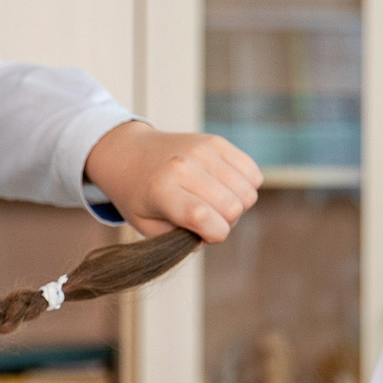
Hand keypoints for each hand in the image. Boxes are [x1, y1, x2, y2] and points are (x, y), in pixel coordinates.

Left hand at [84, 121, 262, 243]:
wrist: (129, 153)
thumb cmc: (138, 196)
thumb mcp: (146, 227)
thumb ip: (178, 240)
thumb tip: (208, 237)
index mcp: (162, 191)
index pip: (204, 217)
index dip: (213, 235)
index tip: (202, 234)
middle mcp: (184, 166)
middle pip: (233, 207)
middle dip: (225, 222)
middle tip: (206, 219)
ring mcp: (203, 150)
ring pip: (248, 192)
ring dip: (237, 205)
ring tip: (214, 202)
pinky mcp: (217, 142)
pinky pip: (252, 173)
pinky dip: (245, 186)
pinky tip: (224, 188)